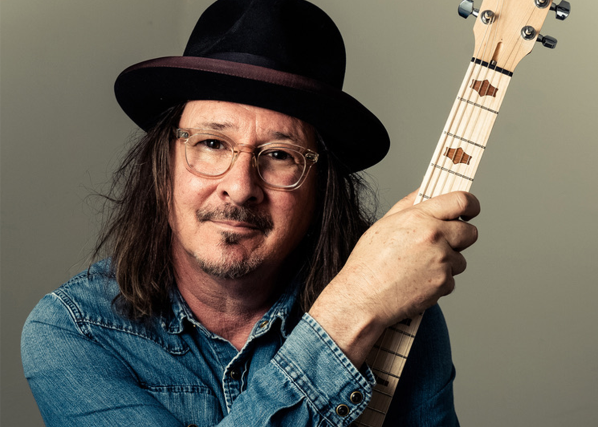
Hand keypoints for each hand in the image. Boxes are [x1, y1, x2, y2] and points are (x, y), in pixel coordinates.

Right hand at [309, 190, 479, 366]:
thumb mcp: (384, 225)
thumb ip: (408, 205)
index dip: (471, 205)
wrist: (362, 298)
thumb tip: (424, 192)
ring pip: (460, 259)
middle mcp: (433, 236)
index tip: (471, 210)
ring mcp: (441, 261)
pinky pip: (451, 280)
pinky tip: (417, 283)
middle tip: (444, 244)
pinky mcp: (443, 283)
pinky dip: (438, 283)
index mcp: (419, 217)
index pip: (461, 201)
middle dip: (461, 238)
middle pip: (470, 232)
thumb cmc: (368, 263)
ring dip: (447, 263)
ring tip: (419, 268)